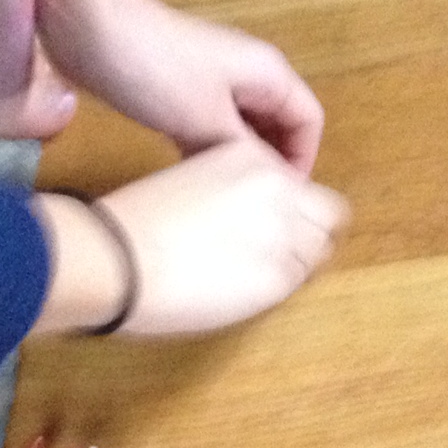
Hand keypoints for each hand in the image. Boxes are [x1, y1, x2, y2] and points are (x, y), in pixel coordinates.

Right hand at [33, 139, 347, 336]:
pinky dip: (280, 288)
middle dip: (309, 235)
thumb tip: (247, 219)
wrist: (119, 257)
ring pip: (320, 250)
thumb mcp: (191, 182)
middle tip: (276, 256)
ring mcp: (286, 232)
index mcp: (252, 157)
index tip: (269, 228)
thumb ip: (231, 192)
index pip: (299, 184)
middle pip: (328, 214)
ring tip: (254, 274)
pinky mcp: (281, 275)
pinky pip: (299, 282)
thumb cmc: (135, 224)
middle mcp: (280, 188)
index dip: (290, 210)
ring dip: (297, 262)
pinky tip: (245, 289)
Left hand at [36, 0, 323, 171]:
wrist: (92, 27)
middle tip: (254, 203)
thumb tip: (268, 182)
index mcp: (268, 73)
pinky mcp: (183, 87)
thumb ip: (244, 153)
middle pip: (279, 123)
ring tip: (226, 195)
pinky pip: (213, 124)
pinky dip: (211, 149)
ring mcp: (215, 78)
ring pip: (244, 126)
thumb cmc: (156, 71)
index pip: (308, 120)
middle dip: (272, 161)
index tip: (283, 199)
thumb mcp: (206, 121)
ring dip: (238, 157)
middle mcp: (249, 73)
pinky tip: (195, 175)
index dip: (303, 160)